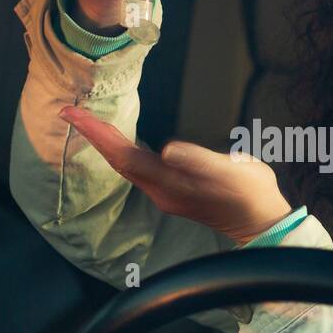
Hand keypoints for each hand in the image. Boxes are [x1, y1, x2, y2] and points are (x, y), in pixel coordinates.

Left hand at [60, 105, 293, 244]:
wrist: (261, 221)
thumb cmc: (250, 193)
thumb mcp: (231, 171)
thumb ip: (199, 160)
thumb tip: (169, 150)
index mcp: (170, 182)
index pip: (123, 155)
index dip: (97, 134)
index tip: (74, 114)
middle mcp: (161, 190)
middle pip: (118, 160)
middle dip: (93, 134)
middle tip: (71, 110)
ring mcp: (166, 192)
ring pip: (125, 164)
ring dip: (104, 143)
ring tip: (88, 122)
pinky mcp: (173, 190)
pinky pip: (137, 167)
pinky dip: (121, 150)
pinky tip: (121, 141)